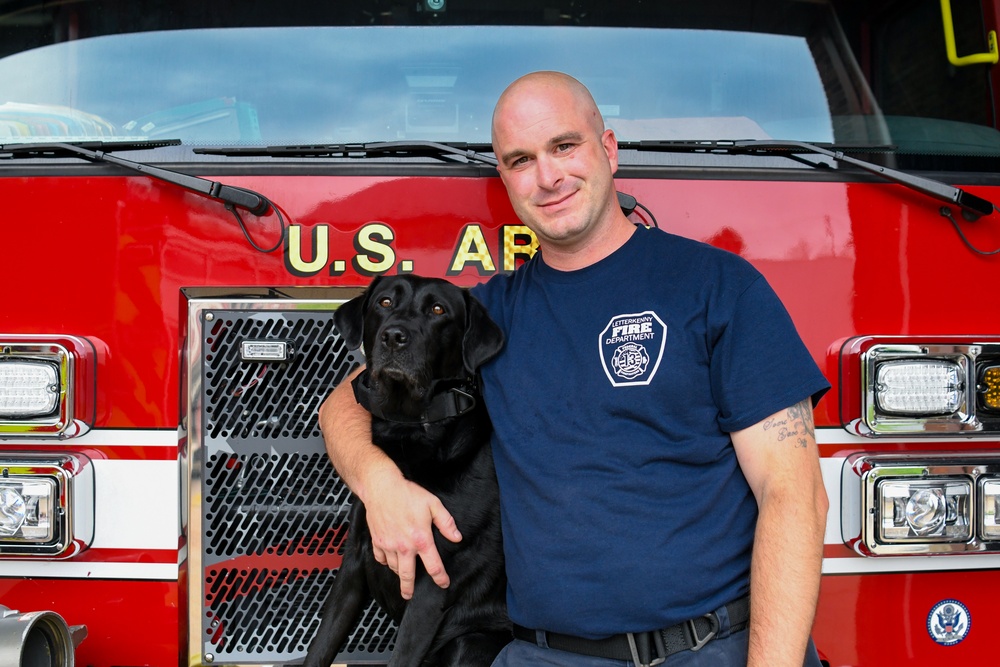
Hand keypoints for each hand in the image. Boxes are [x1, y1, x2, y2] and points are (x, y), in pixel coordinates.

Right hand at [363, 469, 462, 598]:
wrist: (381, 488)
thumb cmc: (408, 494)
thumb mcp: (433, 504)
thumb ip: (446, 523)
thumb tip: (457, 538)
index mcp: (421, 539)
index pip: (433, 565)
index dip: (440, 577)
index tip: (443, 583)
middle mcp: (404, 547)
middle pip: (407, 575)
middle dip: (409, 588)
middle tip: (410, 595)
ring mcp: (388, 545)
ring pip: (393, 567)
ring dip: (399, 573)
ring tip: (402, 574)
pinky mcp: (377, 541)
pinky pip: (381, 558)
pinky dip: (385, 561)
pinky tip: (389, 560)